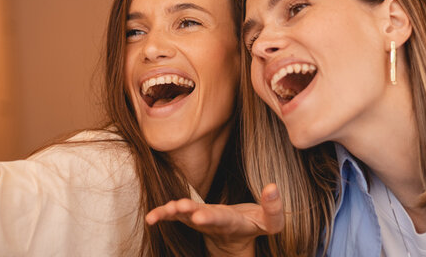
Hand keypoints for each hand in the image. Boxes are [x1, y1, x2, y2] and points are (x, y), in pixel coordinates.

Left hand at [146, 184, 283, 256]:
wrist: (236, 238)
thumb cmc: (254, 225)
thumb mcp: (271, 223)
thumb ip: (274, 208)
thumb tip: (273, 186)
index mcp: (233, 223)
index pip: (223, 219)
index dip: (211, 217)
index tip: (200, 216)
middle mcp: (214, 223)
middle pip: (201, 217)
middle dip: (190, 212)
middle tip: (179, 208)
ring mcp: (200, 220)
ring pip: (185, 217)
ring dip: (173, 213)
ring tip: (164, 210)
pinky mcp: (190, 216)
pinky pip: (175, 215)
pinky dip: (164, 214)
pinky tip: (151, 217)